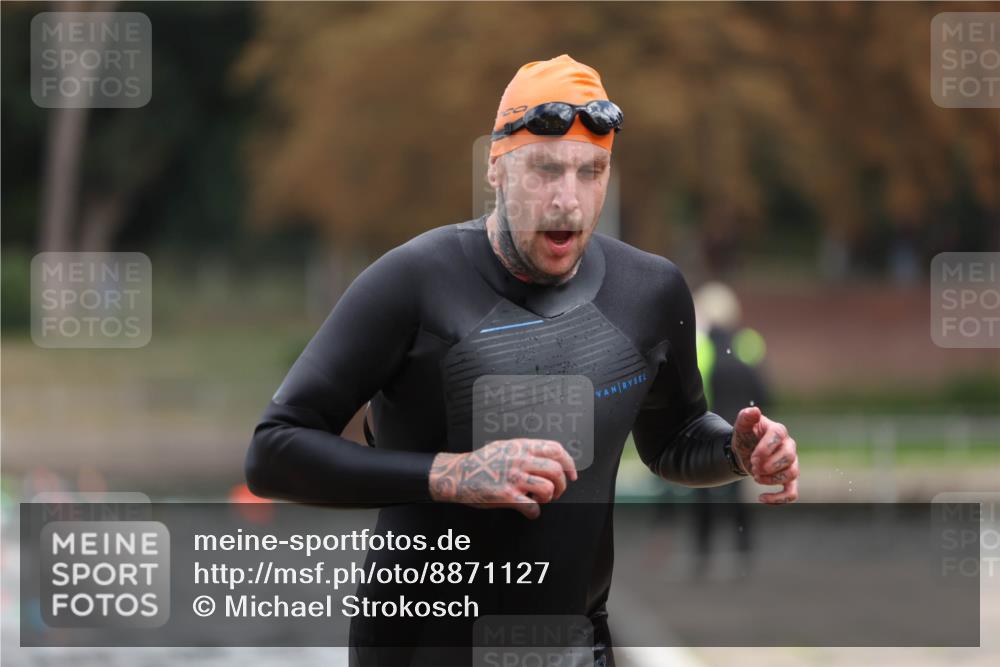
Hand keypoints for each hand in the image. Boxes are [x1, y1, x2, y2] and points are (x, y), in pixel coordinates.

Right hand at [428, 439, 578, 518]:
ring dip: (549, 498)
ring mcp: (513, 478)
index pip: (556, 449)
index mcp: (521, 447)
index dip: (569, 463)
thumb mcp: (505, 447)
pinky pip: (532, 507)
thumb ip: (526, 450)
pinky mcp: (506, 496)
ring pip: (548, 488)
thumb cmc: (482, 463)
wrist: (457, 475)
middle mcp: (519, 460)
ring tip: (539, 500)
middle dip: (562, 485)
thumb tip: (549, 456)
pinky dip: (534, 513)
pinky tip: (528, 511)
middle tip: (556, 493)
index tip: (572, 475)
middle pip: (556, 470)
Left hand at [730, 406, 798, 503]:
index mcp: (778, 431)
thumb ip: (746, 417)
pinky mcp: (789, 479)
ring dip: (772, 479)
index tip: (753, 458)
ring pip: (792, 474)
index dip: (766, 449)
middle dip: (769, 466)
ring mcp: (791, 463)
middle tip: (753, 468)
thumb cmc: (746, 437)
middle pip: (789, 457)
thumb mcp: (741, 426)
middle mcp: (789, 446)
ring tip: (755, 477)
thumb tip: (754, 410)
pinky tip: (761, 498)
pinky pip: (792, 492)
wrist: (745, 452)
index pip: (778, 437)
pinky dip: (779, 499)